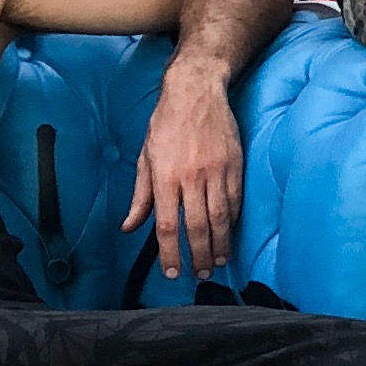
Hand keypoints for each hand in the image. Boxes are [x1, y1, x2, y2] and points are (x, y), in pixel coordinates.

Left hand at [125, 63, 243, 286]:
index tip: (173, 272)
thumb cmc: (166, 123)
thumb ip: (140, 196)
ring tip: (219, 260)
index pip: (168, 225)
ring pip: (220, 217)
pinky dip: (234, 219)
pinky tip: (231, 232)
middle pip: (197, 227)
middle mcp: (191, 177)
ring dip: (220, 243)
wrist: (196, 91)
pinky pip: (236, 199)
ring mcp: (216, 170)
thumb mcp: (145, 158)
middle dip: (200, 255)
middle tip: (202, 274)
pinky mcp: (234, 163)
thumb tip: (130, 226)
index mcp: (165, 177)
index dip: (171, 253)